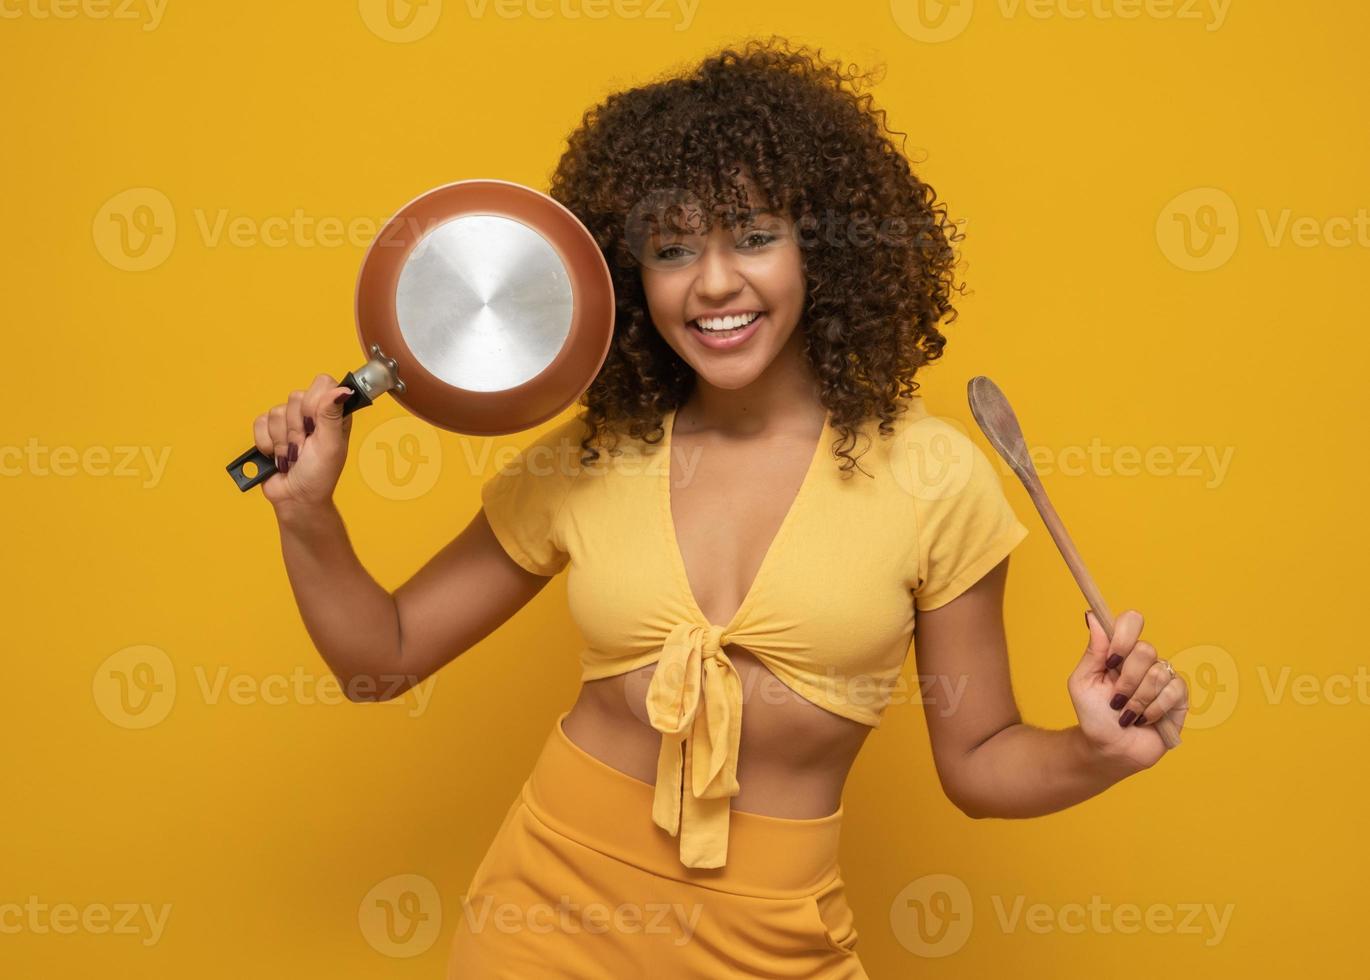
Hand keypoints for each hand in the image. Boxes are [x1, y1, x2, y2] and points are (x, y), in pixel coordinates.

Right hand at [251, 374, 354, 509]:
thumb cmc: (319, 476)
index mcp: (332, 413)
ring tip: (292, 456)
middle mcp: (311, 413)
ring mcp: (289, 421)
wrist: (295, 498)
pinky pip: (259, 423)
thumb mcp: (331, 446)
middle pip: (295, 397)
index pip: (322, 383)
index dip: (314, 401)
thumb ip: (333, 415)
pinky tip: (277, 456)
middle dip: (297, 429)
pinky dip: (267, 444)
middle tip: (304, 448)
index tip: (314, 425)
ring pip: (276, 411)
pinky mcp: (268, 430)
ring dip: (283, 441)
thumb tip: (342, 389)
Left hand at [1067, 609, 1188, 771]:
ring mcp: (1163, 677)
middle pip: (1145, 649)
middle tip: (1116, 699)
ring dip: (1138, 700)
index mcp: (1120, 652)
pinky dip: (1154, 709)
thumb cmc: (1093, 716)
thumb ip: (1093, 651)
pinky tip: (1144, 719)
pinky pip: (1174, 691)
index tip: (1111, 659)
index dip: (1124, 636)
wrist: (1109, 749)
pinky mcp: (1179, 697)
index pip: (1131, 621)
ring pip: (1158, 673)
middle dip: (1127, 680)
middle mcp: (1143, 660)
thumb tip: (1093, 616)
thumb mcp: (1082, 683)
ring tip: (1128, 714)